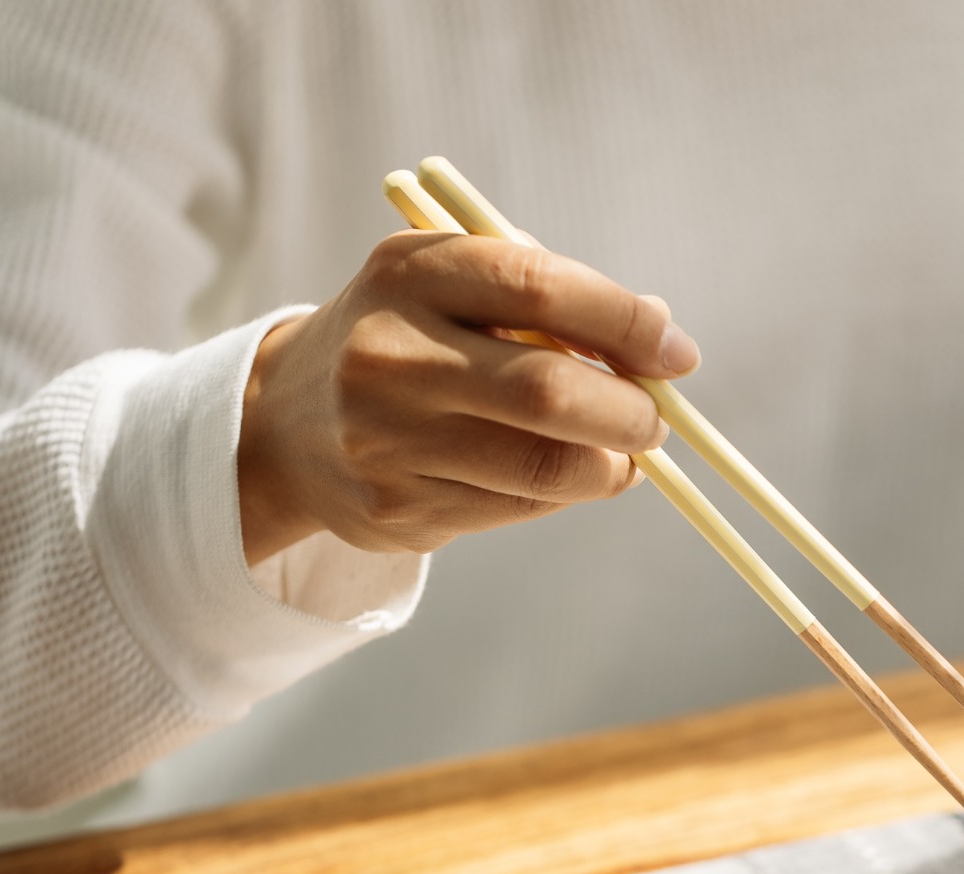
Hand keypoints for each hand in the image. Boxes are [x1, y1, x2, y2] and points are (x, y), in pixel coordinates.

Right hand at [236, 230, 700, 563]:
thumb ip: (549, 297)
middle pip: (547, 392)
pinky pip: (516, 508)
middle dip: (628, 412)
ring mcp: (386, 440)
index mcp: (409, 274)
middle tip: (656, 420)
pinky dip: (561, 494)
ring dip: (609, 466)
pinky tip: (561, 475)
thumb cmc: (409, 338)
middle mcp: (388, 355)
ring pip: (541, 468)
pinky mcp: (395, 509)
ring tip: (622, 454)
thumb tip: (661, 339)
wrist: (287, 423)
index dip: (624, 323)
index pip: (539, 287)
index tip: (676, 353)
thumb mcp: (453, 286)